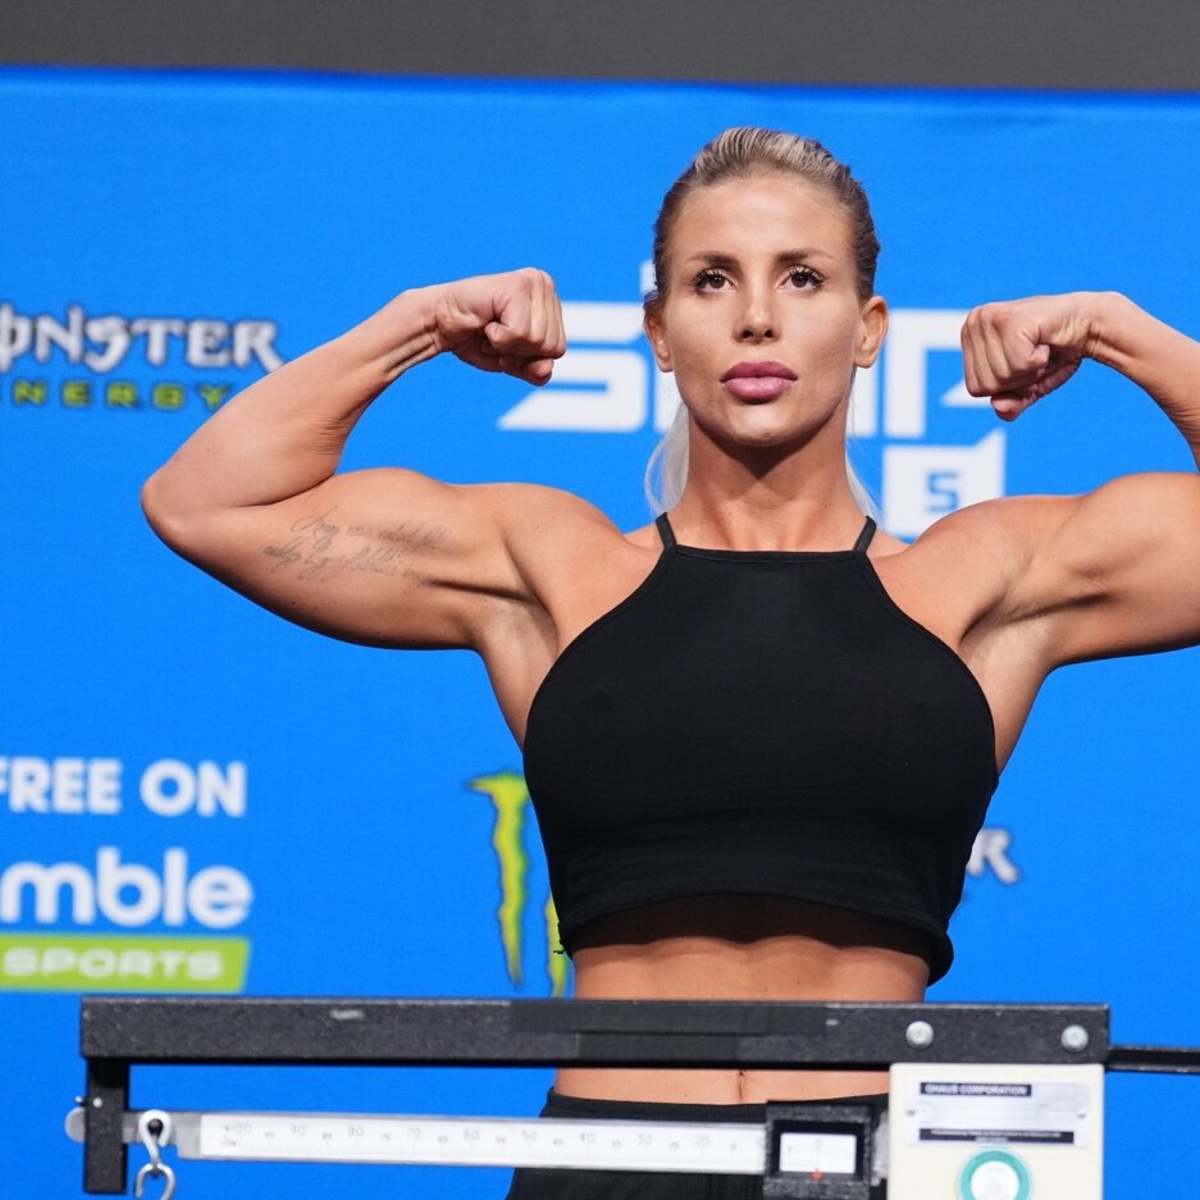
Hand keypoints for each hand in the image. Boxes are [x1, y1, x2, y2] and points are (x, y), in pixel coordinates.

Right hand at [427, 268, 566, 385]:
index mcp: (550, 302)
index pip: (557, 350)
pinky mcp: (518, 286)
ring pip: (537, 340)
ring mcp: (533, 282)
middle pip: (551, 346)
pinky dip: (499, 337)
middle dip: (518, 351)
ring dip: (506, 344)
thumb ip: (535, 370)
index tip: (504, 340)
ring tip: (490, 327)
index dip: (527, 356)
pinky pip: (520, 333)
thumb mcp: (512, 361)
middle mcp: (545, 285)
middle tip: (494, 334)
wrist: (439, 324)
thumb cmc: (475, 339)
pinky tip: (486, 321)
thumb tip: (547, 368)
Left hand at [960, 292, 1104, 420]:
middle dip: (1019, 379)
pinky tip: (1044, 341)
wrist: (1088, 325)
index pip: (975, 389)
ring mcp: (988, 318)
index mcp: (970, 337)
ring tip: (1039, 347)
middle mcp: (973, 322)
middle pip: (987, 384)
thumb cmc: (1054, 354)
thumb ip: (1010, 403)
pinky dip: (1038, 360)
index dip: (1007, 386)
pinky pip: (1018, 364)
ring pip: (1002, 375)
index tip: (1024, 361)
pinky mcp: (1008, 319)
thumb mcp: (1027, 387)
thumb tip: (999, 408)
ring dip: (1030, 369)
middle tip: (1034, 354)